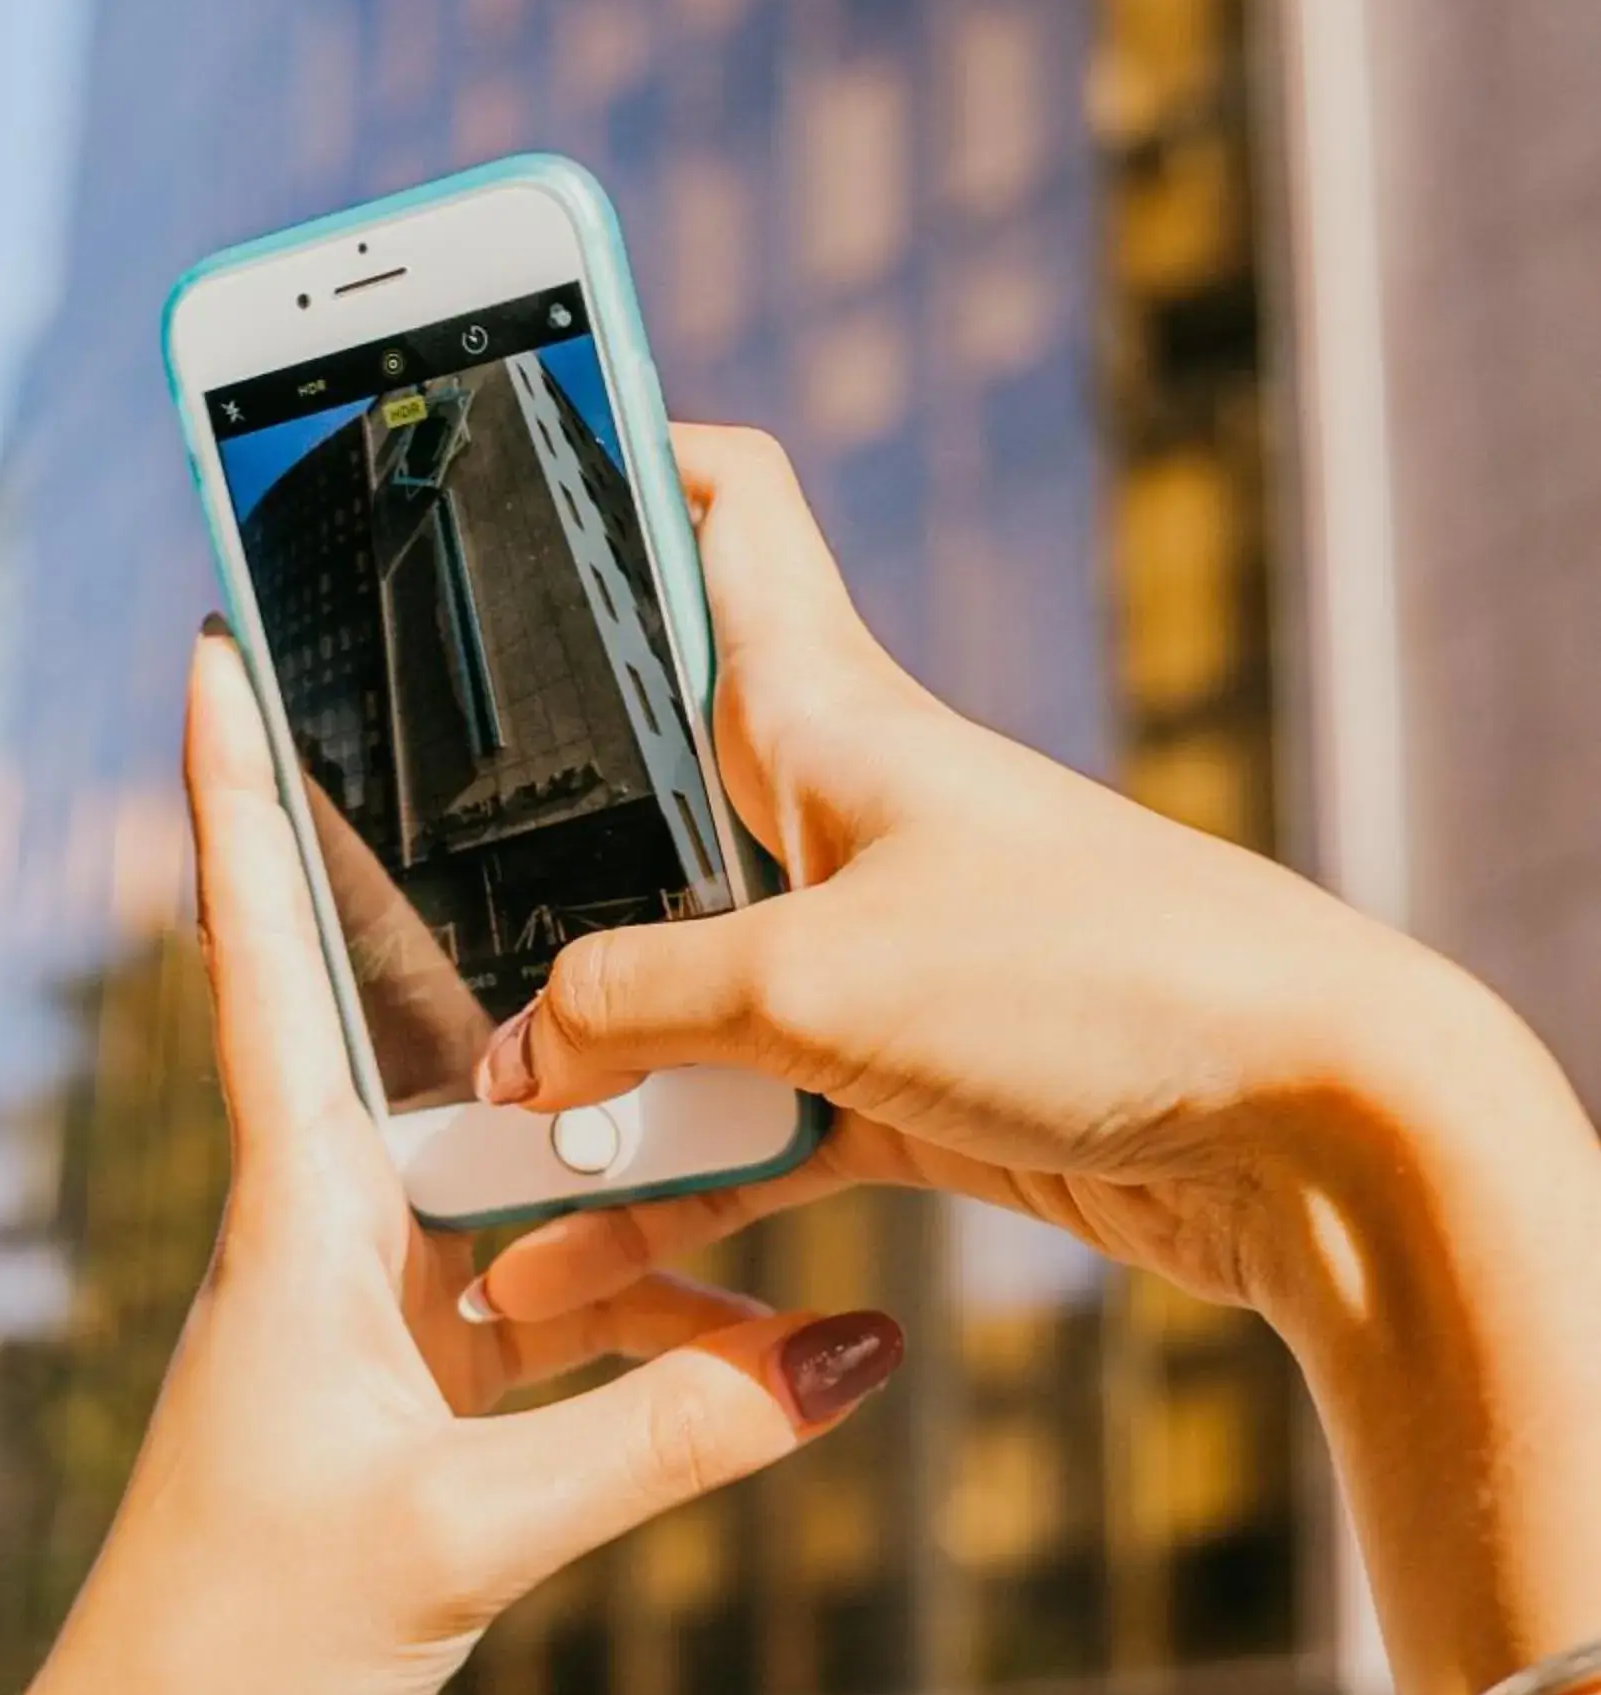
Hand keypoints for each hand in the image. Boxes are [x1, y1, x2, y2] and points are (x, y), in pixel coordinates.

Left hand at [26, 629, 902, 1694]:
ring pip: (526, 1171)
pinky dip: (657, 1309)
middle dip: (474, 891)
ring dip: (633, 1148)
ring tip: (774, 1088)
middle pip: (415, 1012)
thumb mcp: (466, 1538)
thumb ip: (663, 1443)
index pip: (259, 952)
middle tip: (562, 760)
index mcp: (296, 1207)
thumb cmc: (247, 1639)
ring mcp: (377, 1300)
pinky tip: (778, 1343)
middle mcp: (330, 1222)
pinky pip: (562, 1297)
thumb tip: (846, 1362)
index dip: (231, 793)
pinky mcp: (421, 1381)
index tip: (216, 642)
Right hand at [471, 425, 1481, 1343]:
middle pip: (644, 790)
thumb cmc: (1089, 980)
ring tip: (452, 1152)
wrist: (1312, 1129)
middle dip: (513, 846)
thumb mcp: (811, 976)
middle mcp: (839, 813)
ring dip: (578, 1075)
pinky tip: (563, 1256)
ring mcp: (870, 950)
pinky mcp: (901, 1080)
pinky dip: (662, 1185)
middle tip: (383, 899)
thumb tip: (519, 1060)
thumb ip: (632, 1007)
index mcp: (827, 710)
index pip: (724, 512)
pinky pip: (740, 1126)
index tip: (507, 438)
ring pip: (676, 994)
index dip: (622, 453)